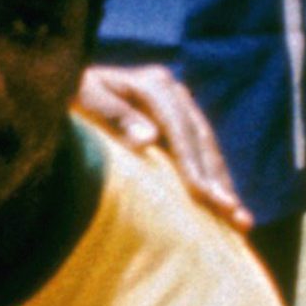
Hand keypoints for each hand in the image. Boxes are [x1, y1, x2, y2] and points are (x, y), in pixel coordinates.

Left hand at [77, 63, 252, 237]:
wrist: (65, 86)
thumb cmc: (68, 94)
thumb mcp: (82, 98)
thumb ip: (113, 116)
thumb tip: (149, 139)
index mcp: (154, 85)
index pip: (180, 130)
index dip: (193, 164)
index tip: (203, 196)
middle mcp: (172, 91)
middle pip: (201, 140)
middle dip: (217, 179)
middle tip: (231, 213)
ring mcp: (178, 106)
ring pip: (207, 149)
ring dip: (223, 184)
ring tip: (240, 220)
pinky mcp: (177, 123)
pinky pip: (200, 154)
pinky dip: (212, 180)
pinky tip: (227, 207)